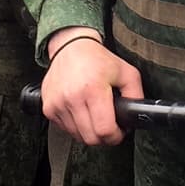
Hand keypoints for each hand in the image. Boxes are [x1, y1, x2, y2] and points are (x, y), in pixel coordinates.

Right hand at [38, 30, 140, 146]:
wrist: (70, 47)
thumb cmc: (97, 59)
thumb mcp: (126, 72)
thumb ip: (135, 95)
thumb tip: (136, 117)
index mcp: (93, 88)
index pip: (104, 130)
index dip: (115, 136)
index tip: (119, 132)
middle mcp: (72, 97)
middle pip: (90, 138)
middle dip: (104, 137)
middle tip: (109, 126)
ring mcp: (57, 104)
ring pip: (77, 136)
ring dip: (89, 132)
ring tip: (95, 117)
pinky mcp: (48, 107)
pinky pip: (65, 129)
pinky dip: (75, 126)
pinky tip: (81, 112)